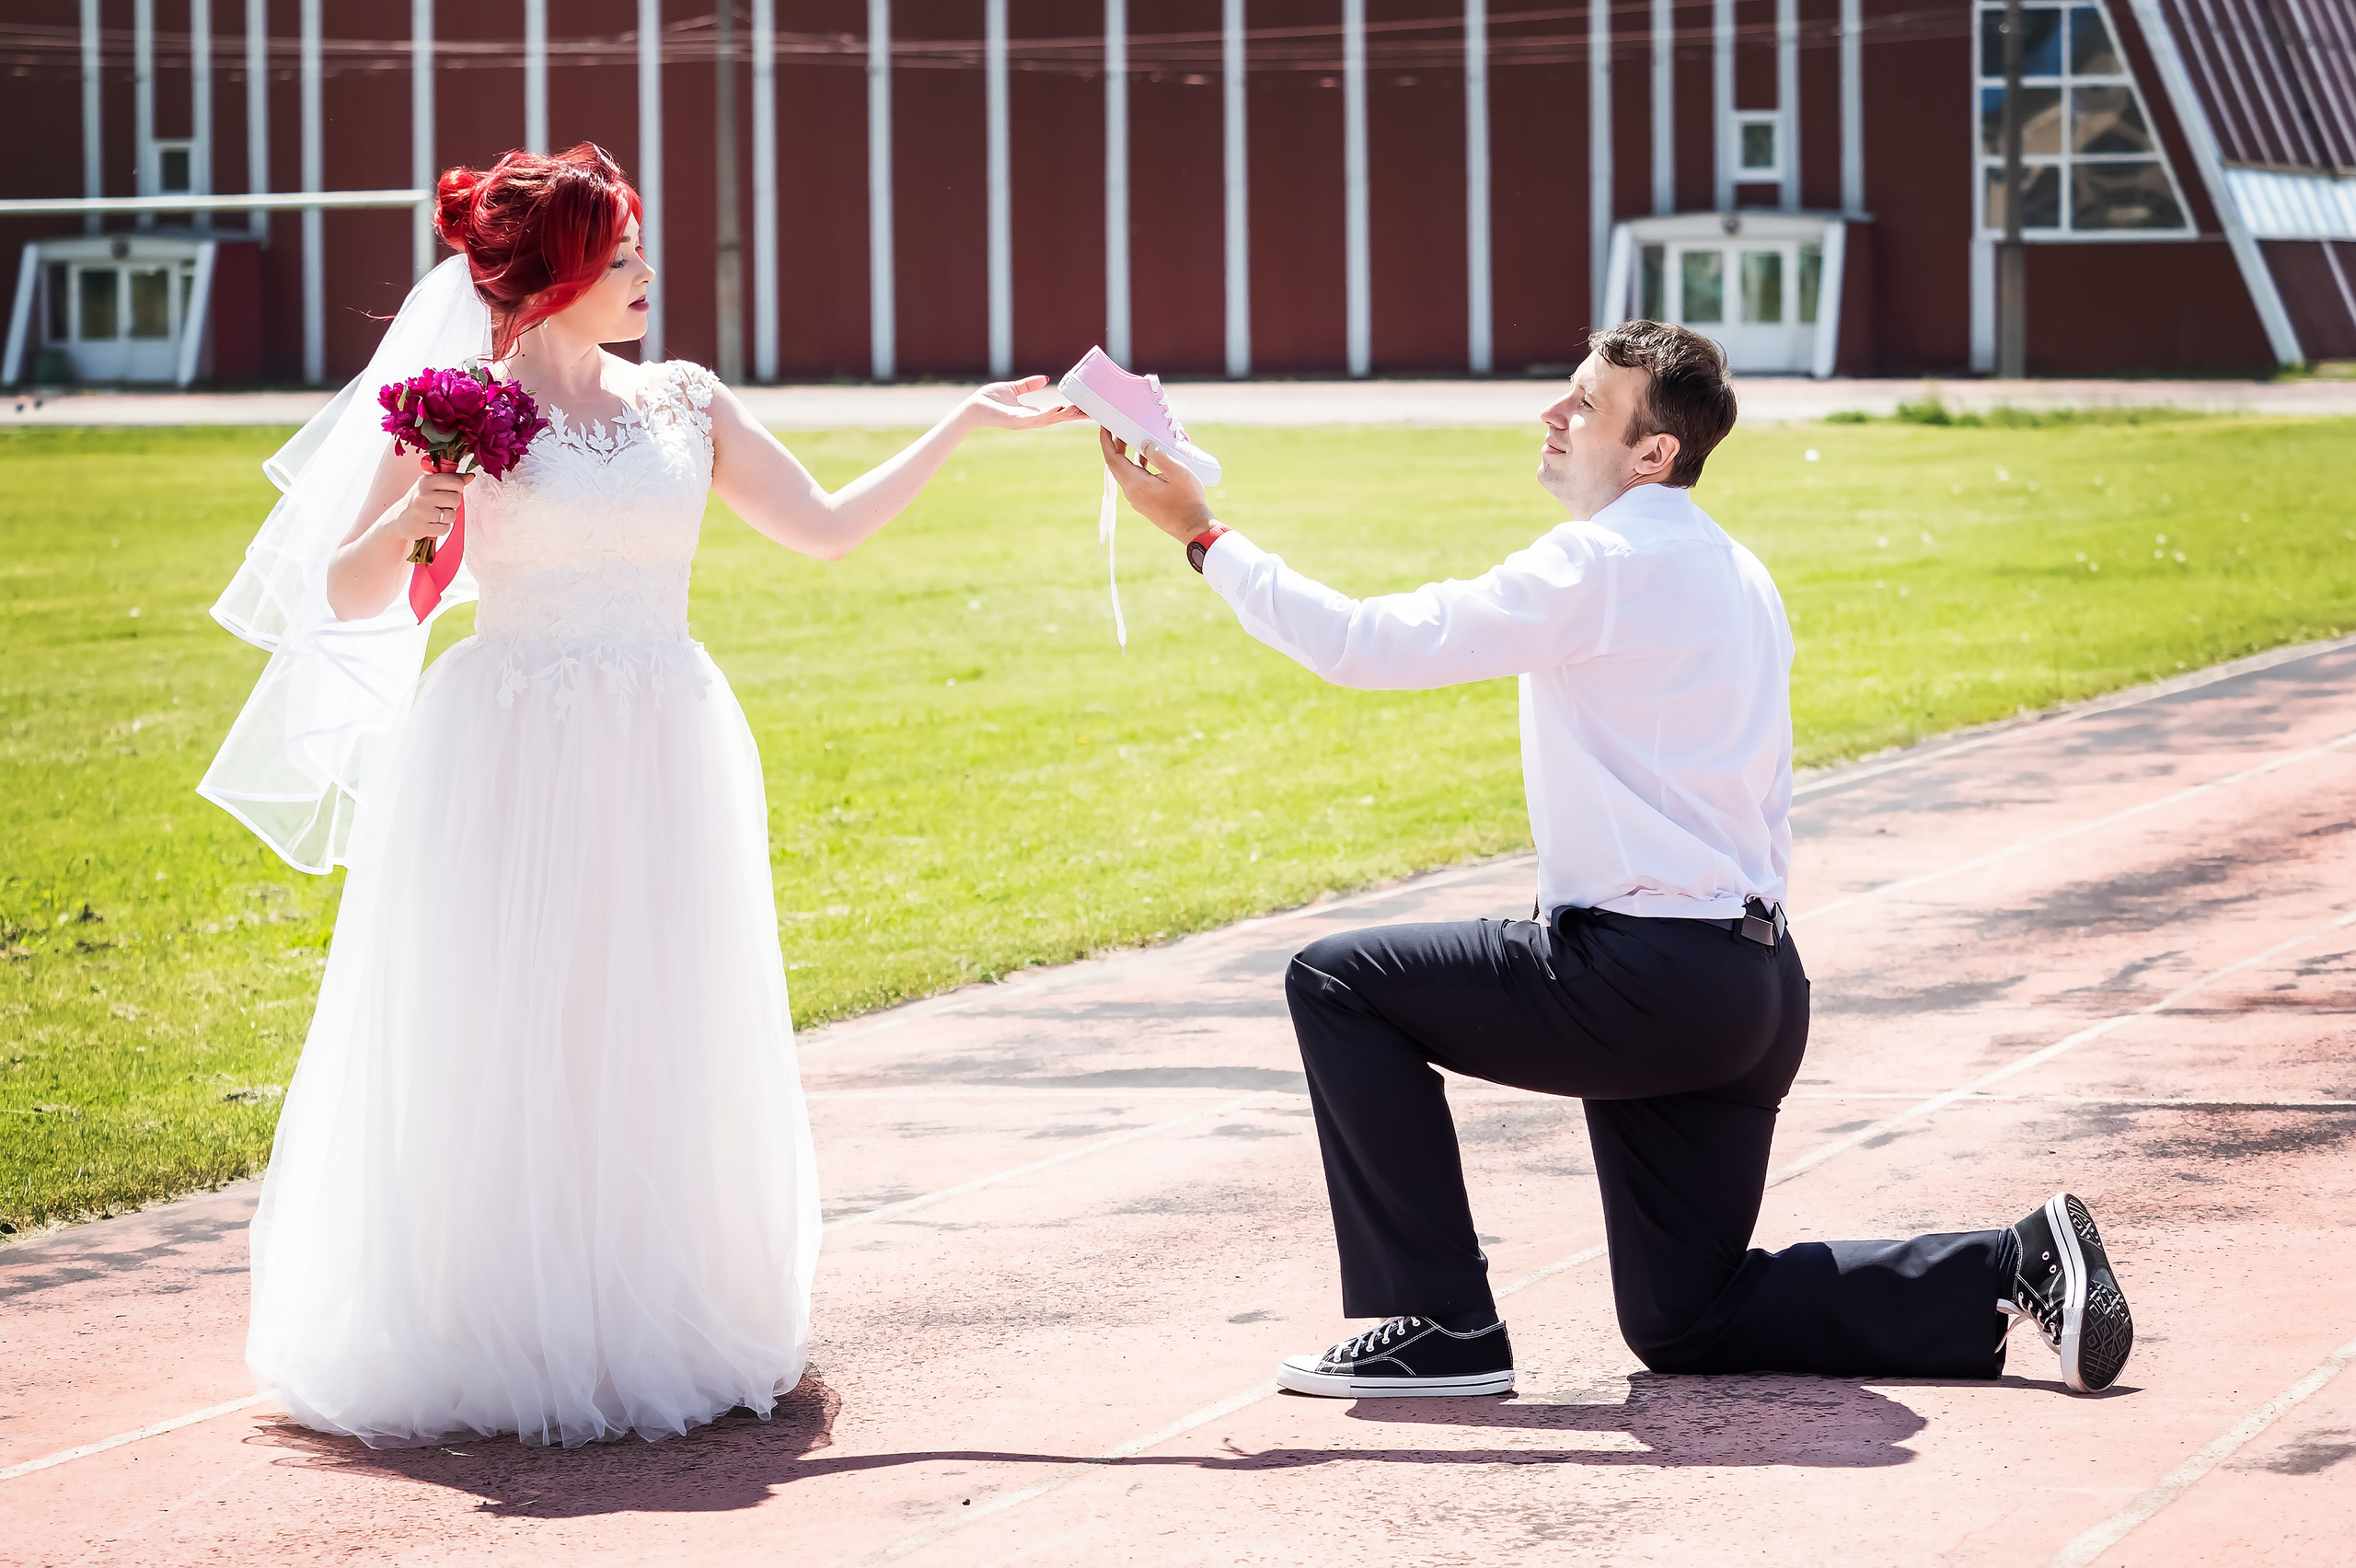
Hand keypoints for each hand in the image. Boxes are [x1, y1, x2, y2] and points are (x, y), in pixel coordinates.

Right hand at [385, 465, 473, 552]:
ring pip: (452, 515)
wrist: (399, 519)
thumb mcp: (430, 486)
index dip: (457, 488)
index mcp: (426, 481)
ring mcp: (422, 512)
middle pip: (456, 499)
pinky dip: (442, 528)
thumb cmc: (418, 500)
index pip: (455, 482)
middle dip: (452, 504)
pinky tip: (432, 524)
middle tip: (440, 505)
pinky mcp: (422, 527)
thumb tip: (470, 476)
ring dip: (447, 518)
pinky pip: (445, 529)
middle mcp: (423, 495)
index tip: (449, 491)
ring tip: (436, 515)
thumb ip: (450, 480)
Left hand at [960, 375, 1085, 431]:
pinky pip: (1035, 418)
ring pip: (1050, 419)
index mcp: (1031, 413)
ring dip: (1065, 414)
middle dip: (1075, 416)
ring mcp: (1024, 422)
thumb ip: (1028, 385)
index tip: (1088, 408)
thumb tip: (1045, 379)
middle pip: (1058, 418)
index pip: (1057, 413)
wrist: (972, 407)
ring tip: (1079, 409)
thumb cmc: (989, 400)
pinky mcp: (1015, 420)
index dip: (1072, 411)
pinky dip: (1047, 413)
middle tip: (1094, 412)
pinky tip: (1059, 408)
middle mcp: (1031, 420)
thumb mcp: (1013, 389)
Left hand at [1101, 428, 1214, 540]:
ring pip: (1125, 473)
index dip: (1106, 441)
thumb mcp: (1177, 472)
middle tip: (1119, 428)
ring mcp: (1137, 499)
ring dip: (1126, 456)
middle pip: (1116, 465)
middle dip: (1115, 446)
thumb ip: (1159, 456)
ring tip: (1133, 439)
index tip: (1104, 427)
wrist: (1193, 527)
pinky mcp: (1144, 502)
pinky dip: (1136, 466)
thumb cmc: (1188, 500)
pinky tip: (1146, 458)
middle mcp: (1131, 492)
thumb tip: (1145, 444)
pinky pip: (1134, 480)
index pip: (1112, 459)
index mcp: (1136, 484)